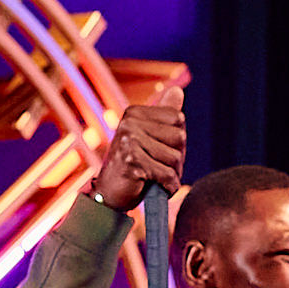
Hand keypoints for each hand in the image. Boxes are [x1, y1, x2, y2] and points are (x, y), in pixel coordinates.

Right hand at [90, 93, 188, 212]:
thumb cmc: (133, 168)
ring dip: (171, 175)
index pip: (178, 119)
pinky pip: (168, 175)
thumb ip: (165, 115)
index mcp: (134, 113)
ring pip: (175, 158)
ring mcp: (129, 141)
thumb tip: (178, 91)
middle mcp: (130, 123)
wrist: (108, 197)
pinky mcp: (132, 161)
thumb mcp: (150, 138)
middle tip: (156, 167)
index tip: (159, 151)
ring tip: (153, 178)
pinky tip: (155, 188)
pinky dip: (168, 187)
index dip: (176, 141)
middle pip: (180, 137)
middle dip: (176, 159)